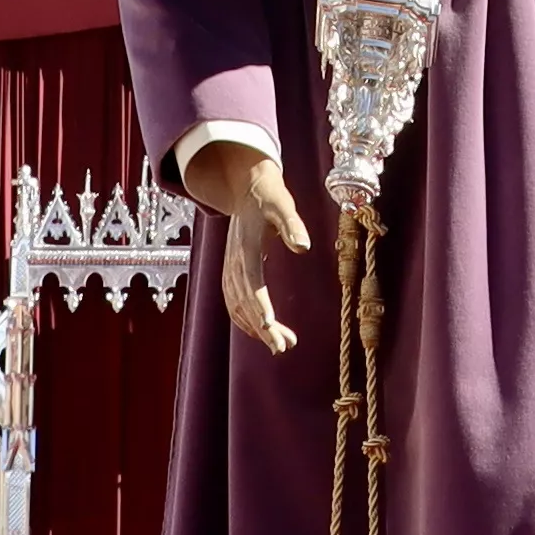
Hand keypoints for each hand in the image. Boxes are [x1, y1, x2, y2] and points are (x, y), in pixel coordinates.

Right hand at [183, 136, 311, 356]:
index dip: (258, 305)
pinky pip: (234, 302)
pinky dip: (245, 320)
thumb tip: (304, 247)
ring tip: (282, 345)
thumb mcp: (283, 204)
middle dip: (261, 327)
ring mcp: (230, 268)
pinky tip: (264, 331)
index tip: (269, 325)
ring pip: (237, 306)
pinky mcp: (232, 271)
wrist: (246, 187)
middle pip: (244, 301)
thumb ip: (292, 224)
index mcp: (246, 247)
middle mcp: (234, 261)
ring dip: (256, 328)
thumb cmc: (269, 196)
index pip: (251, 281)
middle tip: (282, 347)